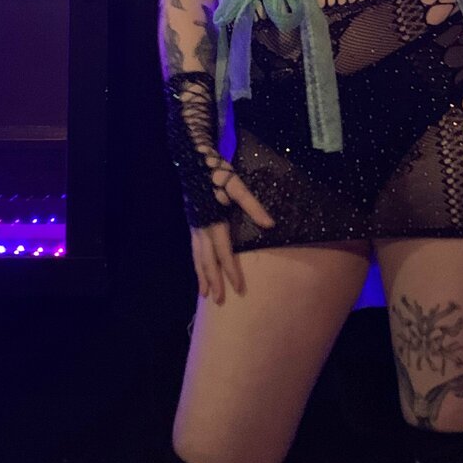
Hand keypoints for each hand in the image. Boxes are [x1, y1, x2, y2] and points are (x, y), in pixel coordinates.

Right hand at [191, 156, 275, 303]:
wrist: (194, 162)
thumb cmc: (219, 174)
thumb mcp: (238, 187)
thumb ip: (253, 207)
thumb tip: (270, 225)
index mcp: (214, 223)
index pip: (224, 254)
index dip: (231, 272)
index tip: (238, 289)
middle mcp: (201, 229)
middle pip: (207, 261)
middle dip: (213, 281)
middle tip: (218, 301)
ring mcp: (194, 227)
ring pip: (197, 258)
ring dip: (202, 276)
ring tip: (204, 294)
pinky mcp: (192, 224)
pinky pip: (194, 250)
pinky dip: (197, 264)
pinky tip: (200, 271)